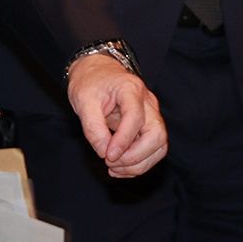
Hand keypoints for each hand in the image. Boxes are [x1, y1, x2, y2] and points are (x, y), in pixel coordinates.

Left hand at [66, 54, 167, 177]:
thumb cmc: (90, 83)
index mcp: (130, 89)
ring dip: (139, 163)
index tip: (107, 156)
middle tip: (111, 163)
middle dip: (136, 156)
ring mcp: (151, 114)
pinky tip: (120, 168)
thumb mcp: (83, 101)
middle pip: (157, 134)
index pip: (135, 117)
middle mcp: (147, 101)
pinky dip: (140, 163)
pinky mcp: (149, 125)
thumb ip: (93, 128)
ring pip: (159, 145)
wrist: (96, 72)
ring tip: (114, 169)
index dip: (123, 140)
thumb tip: (104, 153)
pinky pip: (153, 149)